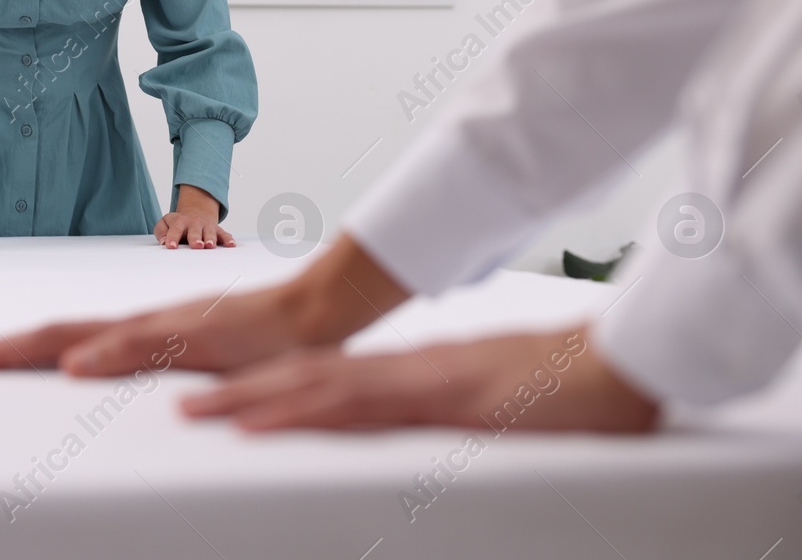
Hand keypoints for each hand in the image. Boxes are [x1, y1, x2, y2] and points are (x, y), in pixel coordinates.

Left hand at [0, 284, 314, 374]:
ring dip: (36, 349)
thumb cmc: (253, 339)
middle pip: (59, 332)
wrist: (310, 311)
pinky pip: (143, 348)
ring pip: (88, 335)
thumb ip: (152, 371)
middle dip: (5, 347)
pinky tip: (78, 367)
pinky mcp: (194, 338)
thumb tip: (108, 386)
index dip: (14, 350)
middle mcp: (141, 324)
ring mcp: (165, 328)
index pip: (63, 340)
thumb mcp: (191, 361)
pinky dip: (106, 356)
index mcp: (136, 333)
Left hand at [153, 185, 233, 248]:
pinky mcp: (217, 231)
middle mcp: (194, 223)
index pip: (175, 229)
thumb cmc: (178, 224)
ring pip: (210, 232)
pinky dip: (228, 239)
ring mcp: (207, 226)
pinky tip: (231, 245)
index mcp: (180, 221)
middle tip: (196, 245)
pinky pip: (224, 234)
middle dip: (195, 238)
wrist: (195, 213)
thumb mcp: (165, 224)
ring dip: (210, 239)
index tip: (171, 246)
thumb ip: (161, 232)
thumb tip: (164, 241)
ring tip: (210, 246)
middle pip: (195, 230)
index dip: (173, 237)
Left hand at [177, 326, 659, 433]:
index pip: (326, 382)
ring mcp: (417, 384)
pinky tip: (261, 427)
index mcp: (412, 378)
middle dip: (239, 394)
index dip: (267, 390)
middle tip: (179, 405)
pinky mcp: (437, 401)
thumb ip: (452, 420)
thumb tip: (425, 435)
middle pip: (304, 379)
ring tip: (194, 414)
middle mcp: (403, 374)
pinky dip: (302, 414)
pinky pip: (357, 409)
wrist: (621, 365)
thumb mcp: (495, 415)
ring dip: (250, 403)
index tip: (219, 403)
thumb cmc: (566, 392)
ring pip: (315, 389)